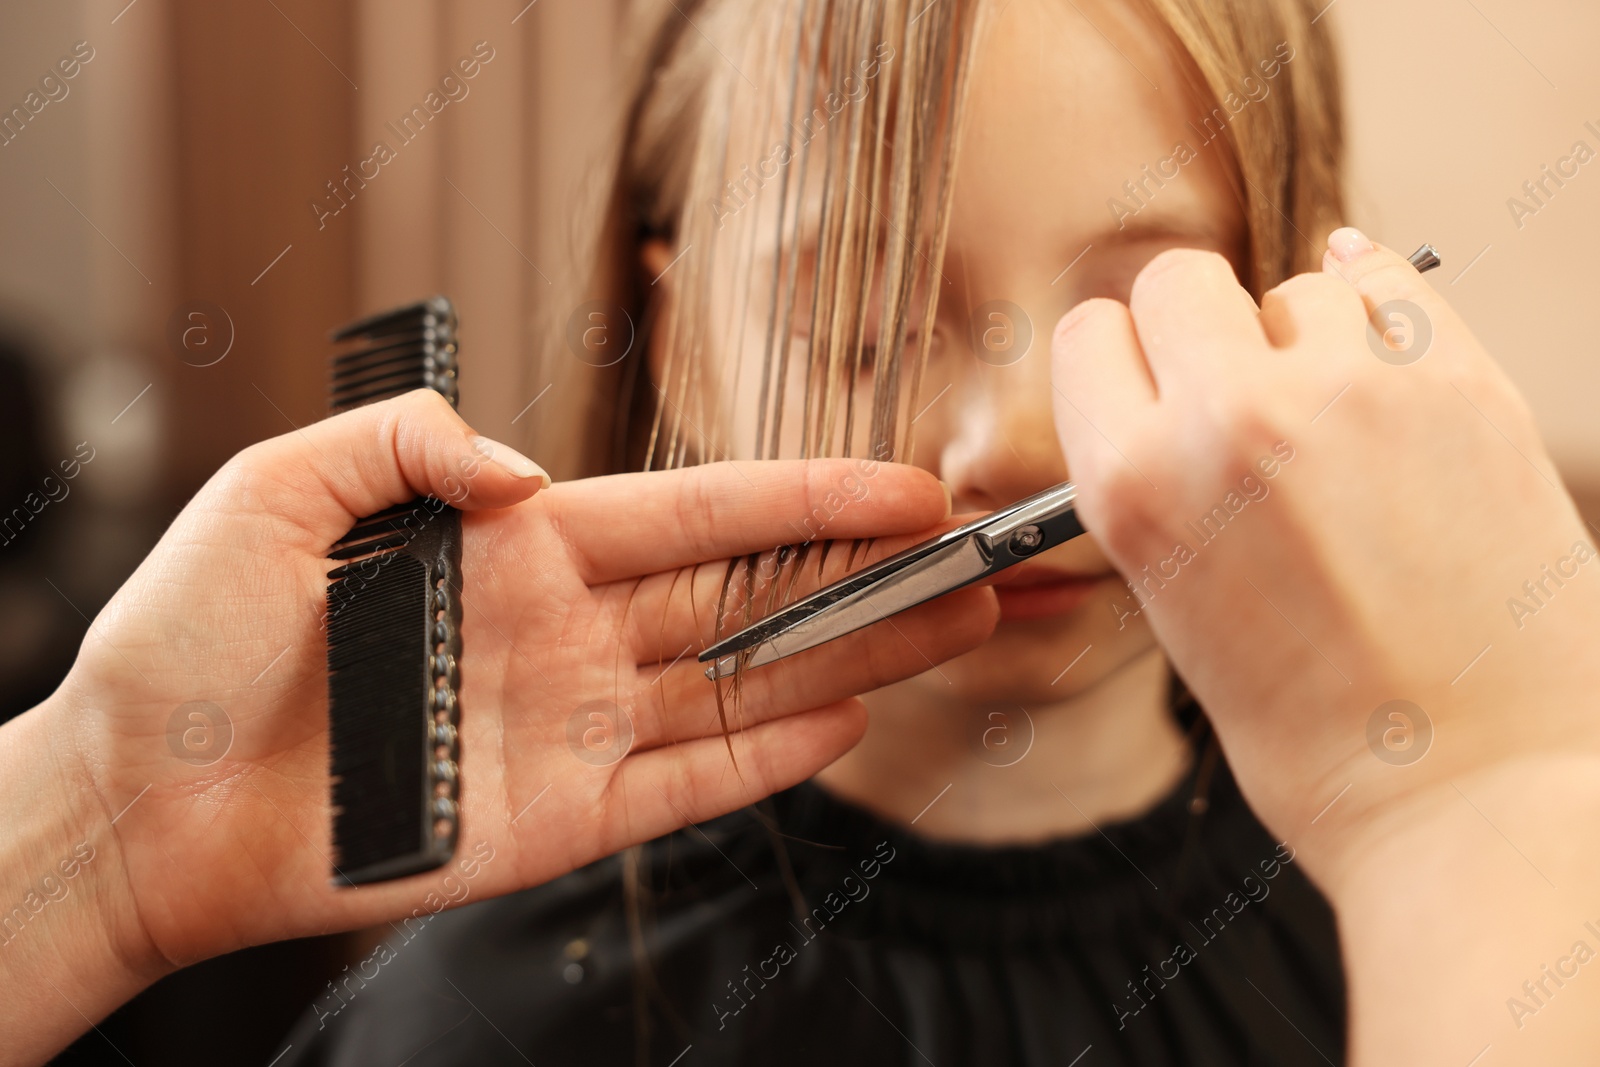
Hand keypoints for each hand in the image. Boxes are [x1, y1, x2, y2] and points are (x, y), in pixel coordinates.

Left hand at [3, 389, 993, 1062]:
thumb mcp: (281, 491)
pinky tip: (846, 723)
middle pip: (752, 599)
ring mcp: (572, 727)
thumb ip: (408, 443)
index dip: (804, 499)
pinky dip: (768, 758)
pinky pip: (687, 785)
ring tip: (952, 633)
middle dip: (866, 580)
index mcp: (518, 544)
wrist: (144, 802)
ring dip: (854, 661)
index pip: (698, 514)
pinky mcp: (558, 820)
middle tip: (968, 564)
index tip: (898, 488)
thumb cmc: (191, 643)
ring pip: (746, 689)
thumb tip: (530, 468)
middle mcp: (566, 631)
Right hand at [1051, 231, 1599, 1062]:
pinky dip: (1385, 319)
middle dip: (1197, 325)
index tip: (1149, 384)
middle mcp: (1233, 419)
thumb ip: (1162, 490)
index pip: (1087, 337)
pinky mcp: (1464, 387)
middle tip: (1235, 390)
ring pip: (1299, 283)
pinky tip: (1388, 384)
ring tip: (1337, 424)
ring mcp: (1356, 392)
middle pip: (1179, 279)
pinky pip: (1396, 287)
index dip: (1118, 362)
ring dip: (1304, 335)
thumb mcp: (1179, 612)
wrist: (1478, 795)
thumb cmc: (1322, 739)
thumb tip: (1180, 394)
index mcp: (1135, 488)